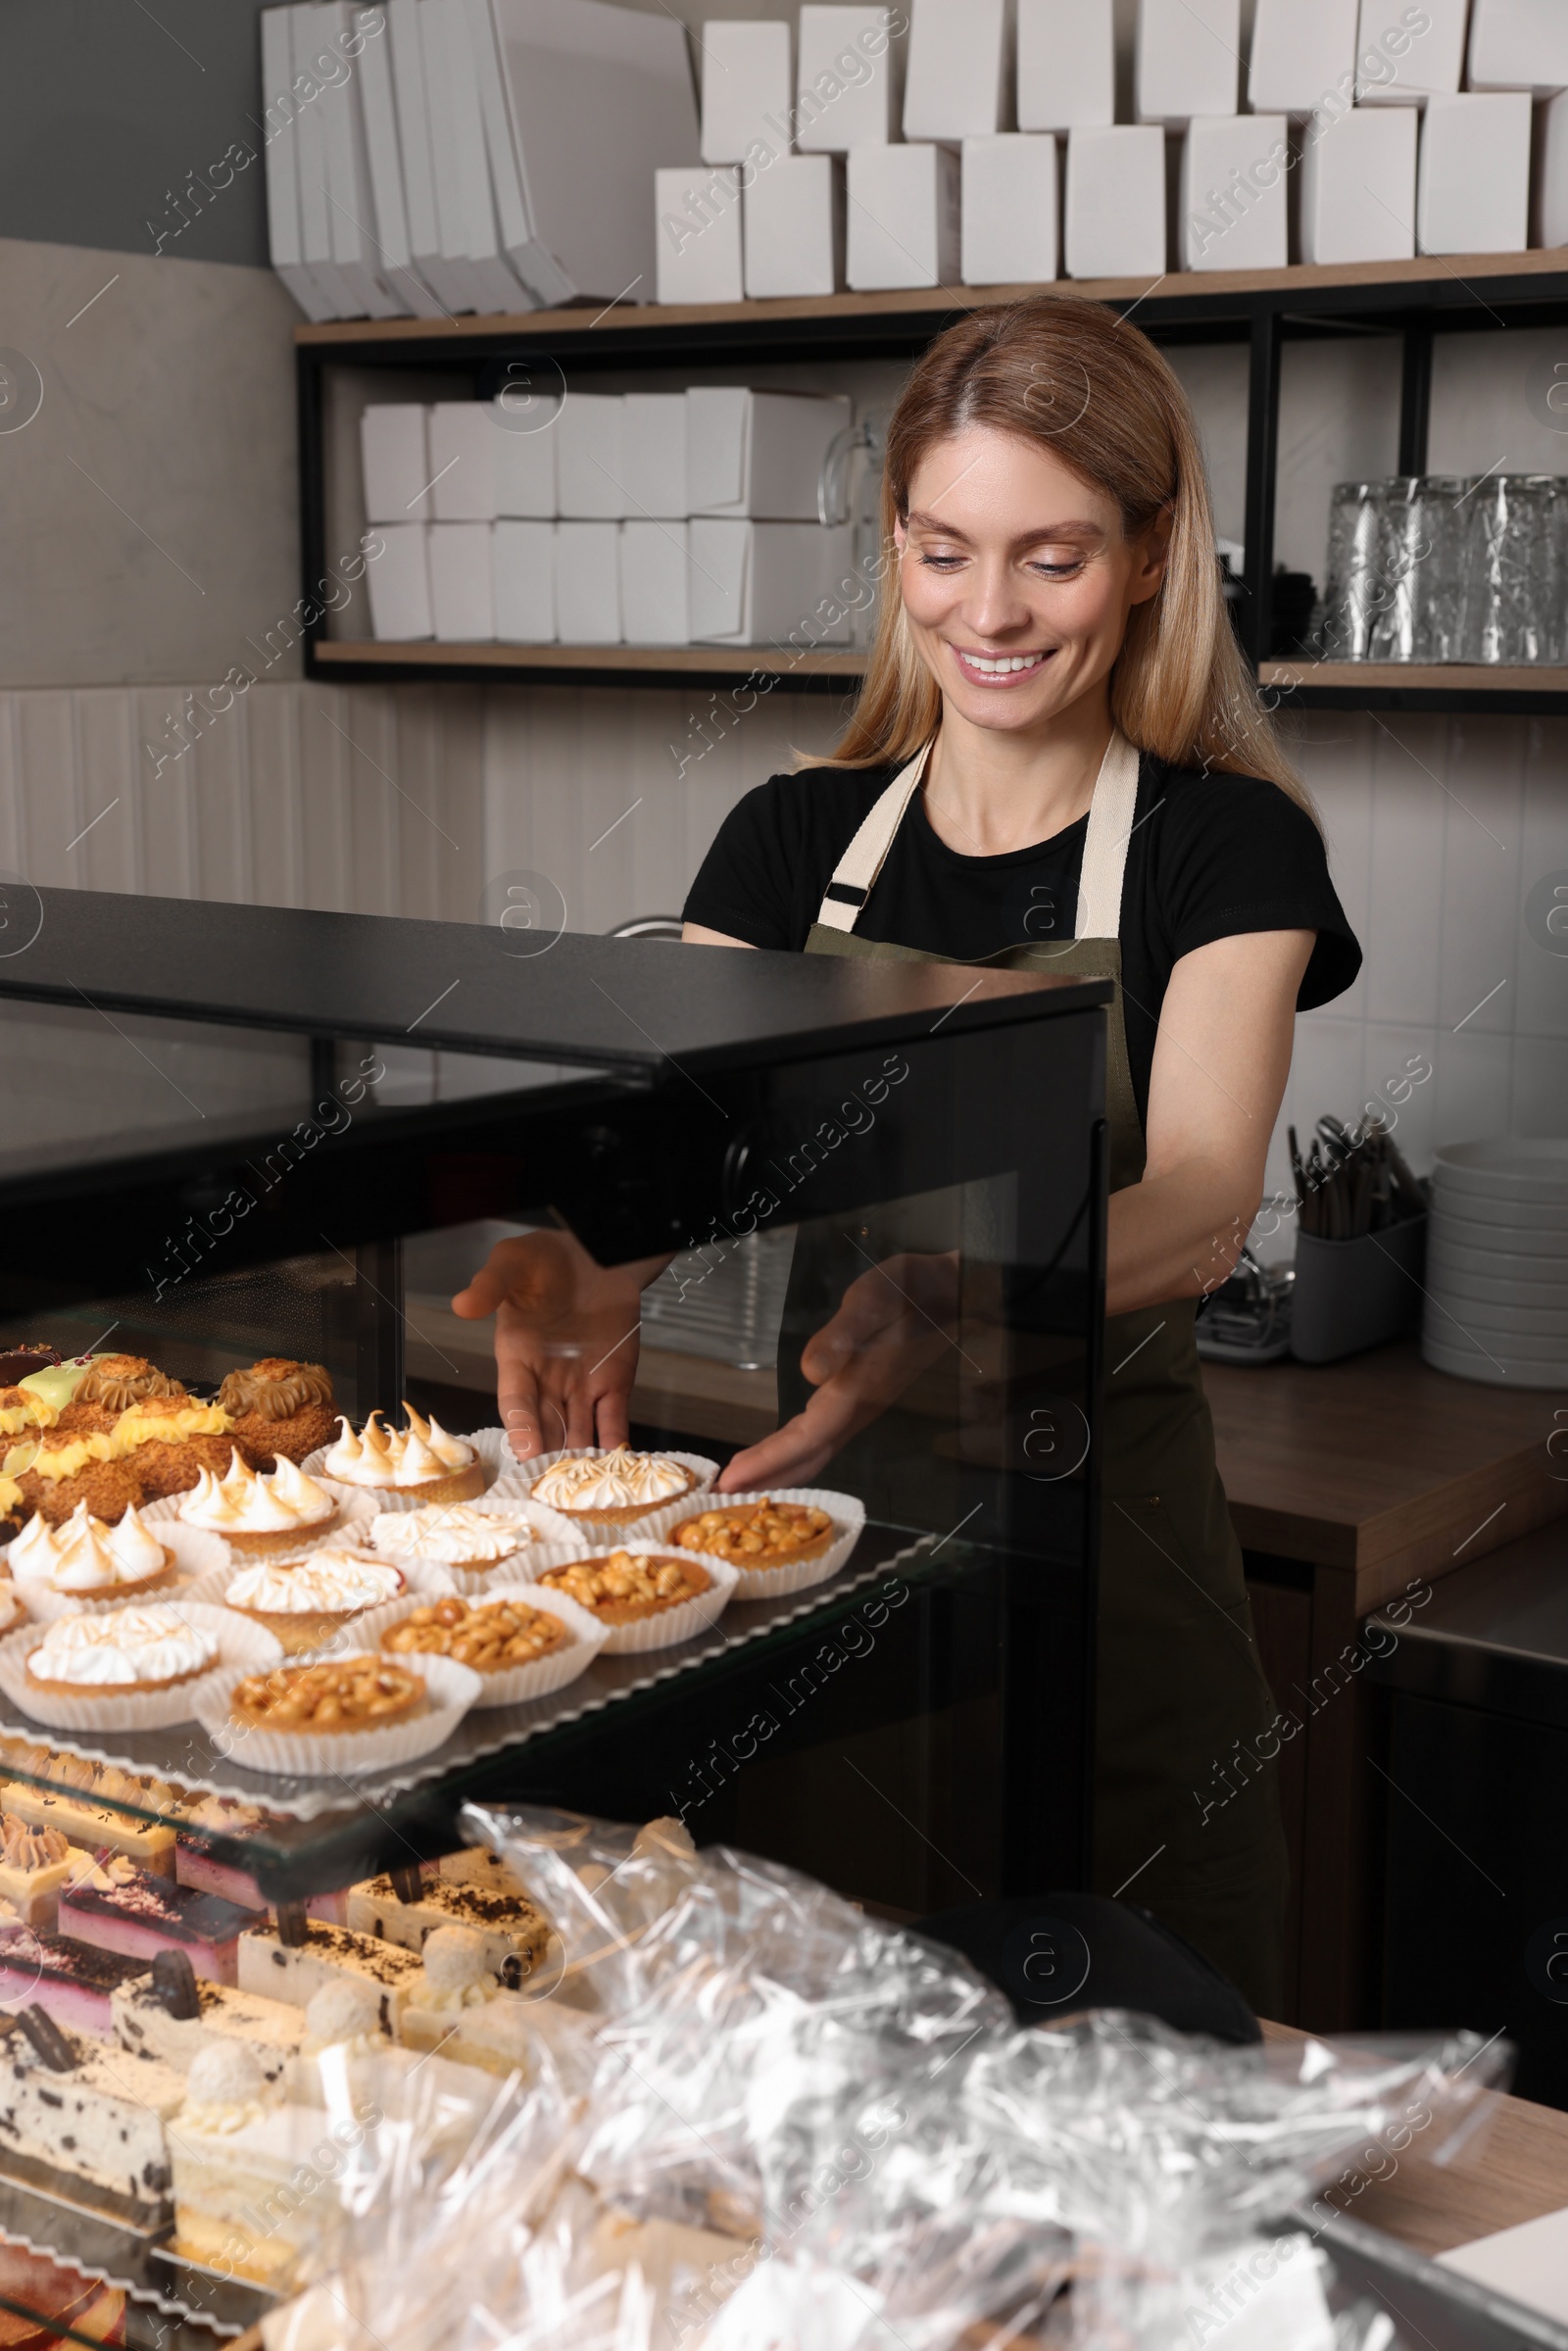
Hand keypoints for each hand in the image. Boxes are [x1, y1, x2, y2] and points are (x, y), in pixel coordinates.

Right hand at [452, 1231, 653, 1461]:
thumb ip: (490, 1284)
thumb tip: (462, 1304)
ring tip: (583, 1483)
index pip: (516, 1400)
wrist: (596, 1254)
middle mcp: (547, 1379)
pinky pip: (614, 1418)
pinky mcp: (614, 1383)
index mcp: (517, 1357)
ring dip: (581, 1456)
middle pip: (546, 1425)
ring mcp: (582, 1384)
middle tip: (554, 1482)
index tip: (526, 1450)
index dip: (521, 1426)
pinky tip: (619, 1461)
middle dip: (549, 1455)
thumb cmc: (546, 1259)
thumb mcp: (513, 1262)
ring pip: (579, 1430)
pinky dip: (616, 1441)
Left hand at [718, 1252, 960, 1490]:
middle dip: (767, 1479)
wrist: (947, 1294)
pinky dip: (791, 1455)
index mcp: (858, 1389)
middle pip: (808, 1457)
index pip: (806, 1437)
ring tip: (741, 1485)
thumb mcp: (872, 1302)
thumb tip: (810, 1372)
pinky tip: (775, 1457)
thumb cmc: (907, 1292)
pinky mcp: (858, 1399)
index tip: (732, 1479)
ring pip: (815, 1452)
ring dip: (778, 1472)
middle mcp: (859, 1407)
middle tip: (723, 1498)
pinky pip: (820, 1439)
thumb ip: (842, 1336)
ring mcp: (860, 1406)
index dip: (768, 1461)